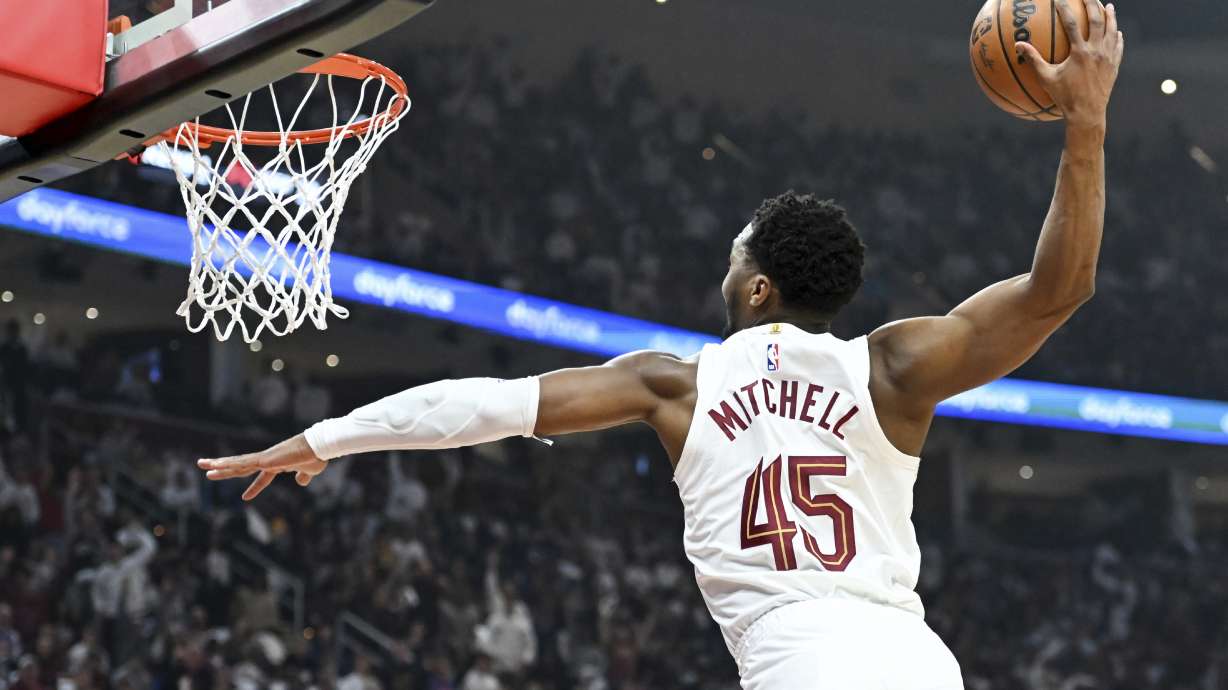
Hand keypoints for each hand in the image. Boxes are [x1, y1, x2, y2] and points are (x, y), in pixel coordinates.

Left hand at [197, 434, 326, 500]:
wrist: (318, 448)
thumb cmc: (316, 457)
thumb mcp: (310, 471)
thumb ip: (303, 477)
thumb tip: (301, 481)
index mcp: (277, 465)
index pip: (263, 478)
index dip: (255, 488)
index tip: (245, 497)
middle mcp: (267, 460)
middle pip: (241, 466)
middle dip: (224, 469)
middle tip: (207, 469)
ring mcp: (263, 459)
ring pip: (236, 463)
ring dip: (218, 464)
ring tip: (201, 464)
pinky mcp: (263, 459)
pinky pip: (242, 463)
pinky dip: (228, 464)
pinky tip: (216, 465)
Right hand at [1016, 0, 1123, 128]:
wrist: (1087, 114)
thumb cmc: (1064, 98)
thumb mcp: (1046, 78)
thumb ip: (1033, 60)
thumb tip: (1018, 45)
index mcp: (1080, 52)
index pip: (1072, 24)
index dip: (1065, 9)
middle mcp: (1097, 51)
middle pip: (1097, 20)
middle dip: (1092, 4)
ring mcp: (1108, 58)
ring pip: (1112, 30)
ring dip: (1110, 16)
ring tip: (1108, 6)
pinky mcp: (1115, 66)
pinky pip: (1118, 47)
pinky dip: (1117, 36)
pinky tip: (1117, 32)